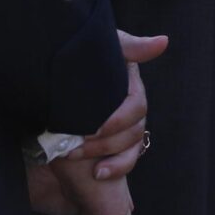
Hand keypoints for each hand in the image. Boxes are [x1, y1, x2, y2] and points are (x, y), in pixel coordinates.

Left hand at [75, 31, 166, 180]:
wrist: (51, 71)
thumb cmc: (80, 55)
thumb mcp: (102, 46)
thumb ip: (130, 46)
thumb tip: (163, 42)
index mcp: (129, 84)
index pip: (136, 105)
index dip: (117, 119)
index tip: (94, 129)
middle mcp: (130, 105)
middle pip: (133, 129)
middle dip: (105, 141)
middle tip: (76, 145)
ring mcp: (125, 125)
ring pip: (131, 146)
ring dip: (106, 155)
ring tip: (74, 155)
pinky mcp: (116, 142)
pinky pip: (127, 159)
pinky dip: (116, 167)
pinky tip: (98, 172)